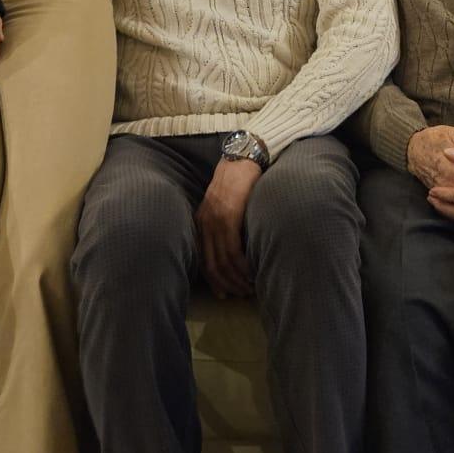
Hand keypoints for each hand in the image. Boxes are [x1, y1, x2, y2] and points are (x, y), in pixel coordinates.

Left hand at [196, 158, 260, 298]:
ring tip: (250, 287)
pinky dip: (242, 265)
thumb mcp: (225, 204)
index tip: (224, 294)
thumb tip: (234, 249)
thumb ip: (224, 224)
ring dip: (236, 278)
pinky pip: (233, 249)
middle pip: (212, 265)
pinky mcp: (228, 216)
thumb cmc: (238, 180)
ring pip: (223, 261)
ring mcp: (215, 220)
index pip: (203, 260)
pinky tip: (252, 272)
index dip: (214, 280)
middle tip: (241, 294)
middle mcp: (204, 223)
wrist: (243, 158)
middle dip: (226, 284)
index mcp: (201, 222)